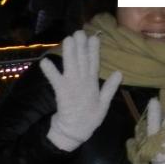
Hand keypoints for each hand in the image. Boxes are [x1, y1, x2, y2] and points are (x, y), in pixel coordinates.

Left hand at [40, 31, 121, 151]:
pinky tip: (44, 62)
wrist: (75, 132)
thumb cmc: (89, 118)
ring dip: (69, 52)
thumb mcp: (104, 103)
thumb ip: (110, 87)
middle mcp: (83, 81)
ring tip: (67, 39)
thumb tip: (119, 72)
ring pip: (71, 65)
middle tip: (79, 31)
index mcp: (93, 83)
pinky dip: (50, 71)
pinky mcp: (61, 92)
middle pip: (82, 60)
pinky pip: (55, 79)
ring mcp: (72, 86)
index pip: (94, 63)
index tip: (94, 37)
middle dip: (80, 45)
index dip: (94, 49)